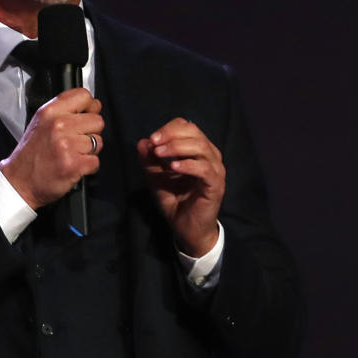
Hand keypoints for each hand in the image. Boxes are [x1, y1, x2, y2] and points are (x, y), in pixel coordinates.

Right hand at [0, 88, 103, 208]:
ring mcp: (66, 145)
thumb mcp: (40, 122)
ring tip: (72, 154)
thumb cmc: (31, 155)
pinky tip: (73, 166)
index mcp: (50, 111)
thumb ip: (64, 111)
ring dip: (89, 151)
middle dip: (91, 132)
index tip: (86, 116)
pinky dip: (88, 167)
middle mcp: (58, 125)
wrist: (20, 181)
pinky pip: (95, 161)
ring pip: (98, 142)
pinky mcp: (73, 164)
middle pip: (97, 120)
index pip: (84, 96)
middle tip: (75, 141)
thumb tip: (92, 105)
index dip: (89, 107)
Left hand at [136, 118, 224, 256]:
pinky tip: (173, 167)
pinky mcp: (215, 185)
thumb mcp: (156, 178)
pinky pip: (204, 169)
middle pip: (194, 132)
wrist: (187, 229)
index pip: (187, 127)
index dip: (168, 129)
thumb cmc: (175, 201)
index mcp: (198, 151)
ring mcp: (215, 170)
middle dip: (171, 135)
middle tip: (154, 144)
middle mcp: (210, 156)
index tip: (152, 139)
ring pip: (200, 147)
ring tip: (159, 154)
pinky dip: (187, 165)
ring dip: (177, 147)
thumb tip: (142, 142)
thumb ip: (149, 161)